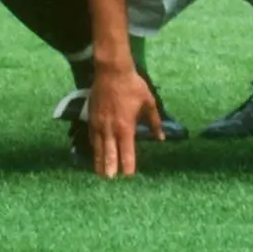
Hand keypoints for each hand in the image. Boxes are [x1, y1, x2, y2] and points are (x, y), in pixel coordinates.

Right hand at [88, 64, 163, 178]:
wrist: (111, 70)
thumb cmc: (132, 85)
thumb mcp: (149, 102)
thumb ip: (154, 122)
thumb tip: (160, 137)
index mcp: (126, 126)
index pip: (127, 151)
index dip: (128, 165)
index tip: (128, 176)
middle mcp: (111, 128)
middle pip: (110, 153)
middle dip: (110, 168)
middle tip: (110, 181)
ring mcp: (99, 123)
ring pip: (99, 147)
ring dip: (100, 161)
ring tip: (100, 174)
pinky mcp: (92, 117)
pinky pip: (92, 136)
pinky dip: (94, 147)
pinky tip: (95, 153)